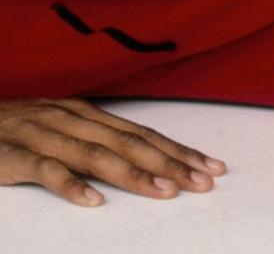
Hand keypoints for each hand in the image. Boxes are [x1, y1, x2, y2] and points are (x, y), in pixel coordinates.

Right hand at [0, 98, 225, 205]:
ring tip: (165, 191)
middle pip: (131, 143)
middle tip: (202, 182)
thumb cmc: (18, 130)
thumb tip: (144, 158)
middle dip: (171, 163)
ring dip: (134, 175)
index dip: (179, 150)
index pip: (144, 134)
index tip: (211, 166)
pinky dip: (71, 185)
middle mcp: (74, 121)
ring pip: (98, 155)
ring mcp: (45, 136)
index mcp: (90, 115)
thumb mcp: (64, 129)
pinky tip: (94, 202)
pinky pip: (46, 170)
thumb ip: (98, 141)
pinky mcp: (14, 155)